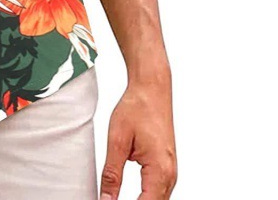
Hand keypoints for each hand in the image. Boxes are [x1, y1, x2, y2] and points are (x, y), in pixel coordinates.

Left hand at [100, 76, 176, 198]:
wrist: (152, 89)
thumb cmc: (137, 108)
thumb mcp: (117, 141)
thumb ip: (111, 173)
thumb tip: (106, 199)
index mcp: (160, 171)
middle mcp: (171, 175)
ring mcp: (171, 172)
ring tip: (116, 198)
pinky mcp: (167, 167)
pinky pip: (159, 191)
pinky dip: (147, 197)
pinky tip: (133, 197)